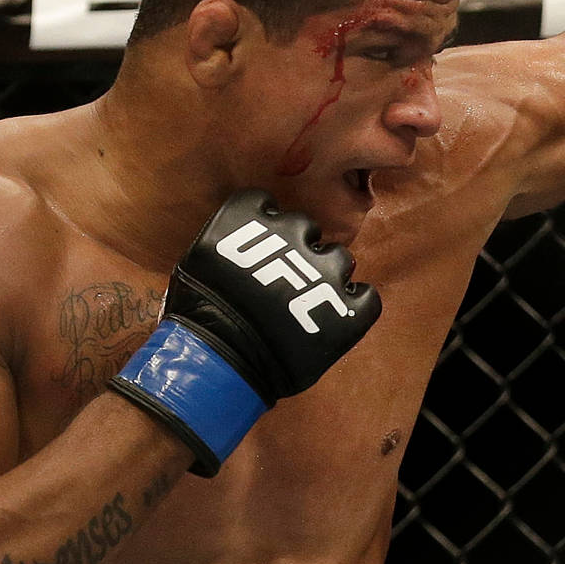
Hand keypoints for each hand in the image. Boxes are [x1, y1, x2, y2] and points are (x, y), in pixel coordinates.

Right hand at [110, 190, 381, 474]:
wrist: (218, 360)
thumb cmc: (196, 317)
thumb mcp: (198, 264)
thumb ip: (227, 245)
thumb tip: (242, 245)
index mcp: (250, 218)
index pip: (263, 203)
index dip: (262, 224)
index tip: (258, 244)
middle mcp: (292, 233)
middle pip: (306, 228)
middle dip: (297, 250)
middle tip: (284, 279)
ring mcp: (325, 269)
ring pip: (340, 258)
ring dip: (328, 275)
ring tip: (311, 301)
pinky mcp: (347, 307)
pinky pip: (368, 297)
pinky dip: (356, 305)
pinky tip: (340, 317)